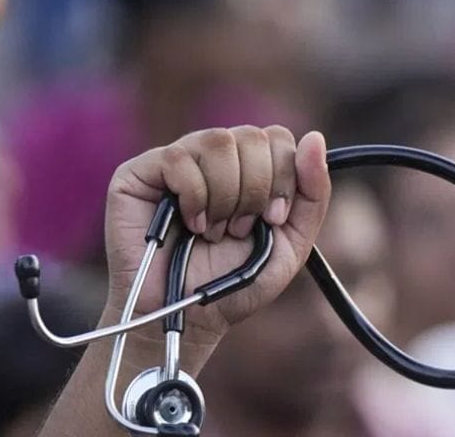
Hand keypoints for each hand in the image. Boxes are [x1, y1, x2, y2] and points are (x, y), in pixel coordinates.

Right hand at [104, 126, 332, 344]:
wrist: (188, 318)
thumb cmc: (234, 283)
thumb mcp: (290, 243)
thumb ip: (312, 193)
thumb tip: (315, 138)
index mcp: (247, 167)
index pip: (277, 137)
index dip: (283, 177)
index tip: (272, 219)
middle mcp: (212, 157)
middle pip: (252, 135)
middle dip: (255, 191)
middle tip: (240, 229)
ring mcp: (176, 160)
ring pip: (218, 141)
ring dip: (225, 196)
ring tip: (213, 231)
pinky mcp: (139, 172)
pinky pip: (179, 157)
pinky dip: (194, 197)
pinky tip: (189, 225)